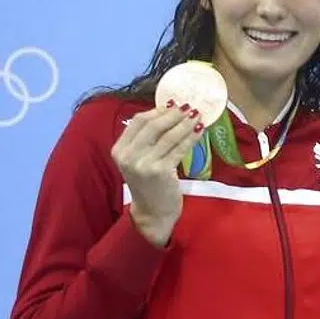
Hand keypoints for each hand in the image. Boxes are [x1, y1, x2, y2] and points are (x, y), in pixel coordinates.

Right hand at [111, 103, 202, 246]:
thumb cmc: (149, 185)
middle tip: (190, 107)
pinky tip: (200, 130)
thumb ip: (145, 141)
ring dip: (185, 123)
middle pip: (153, 125)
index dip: (157, 111)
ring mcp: (144, 164)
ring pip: (168, 136)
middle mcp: (128, 156)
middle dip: (173, 114)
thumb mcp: (139, 161)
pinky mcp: (161, 171)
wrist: (152, 213)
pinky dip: (191, 137)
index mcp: (119, 150)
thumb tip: (166, 112)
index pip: (138, 121)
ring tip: (198, 115)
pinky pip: (179, 149)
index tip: (173, 105)